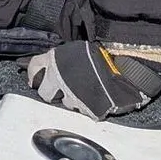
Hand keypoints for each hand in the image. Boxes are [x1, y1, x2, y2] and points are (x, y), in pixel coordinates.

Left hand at [25, 41, 160, 120]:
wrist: (127, 64)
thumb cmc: (105, 52)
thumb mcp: (77, 49)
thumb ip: (62, 59)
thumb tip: (51, 66)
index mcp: (55, 60)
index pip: (33, 69)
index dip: (35, 75)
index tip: (36, 78)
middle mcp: (59, 79)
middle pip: (44, 93)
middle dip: (52, 92)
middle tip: (61, 89)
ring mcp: (72, 96)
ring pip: (64, 104)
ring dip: (72, 99)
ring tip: (84, 91)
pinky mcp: (85, 110)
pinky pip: (82, 111)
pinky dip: (87, 106)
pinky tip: (94, 98)